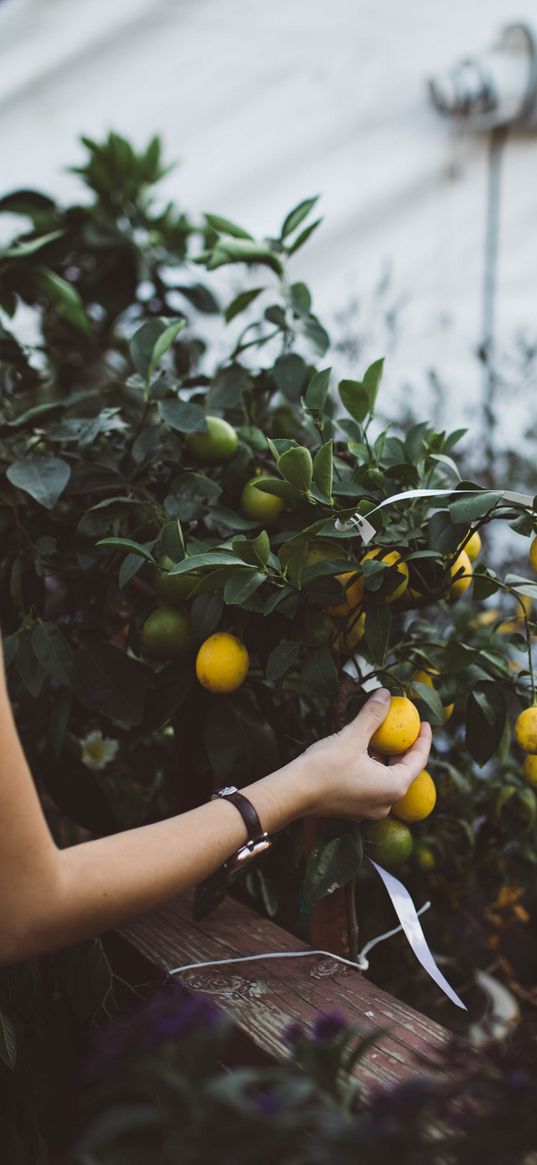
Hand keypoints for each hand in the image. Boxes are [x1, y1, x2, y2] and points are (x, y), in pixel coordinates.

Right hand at [298, 688, 431, 819]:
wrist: (292, 793)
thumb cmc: (324, 766)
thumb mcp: (352, 736)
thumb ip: (373, 715)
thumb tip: (386, 694)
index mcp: (394, 787)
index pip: (419, 760)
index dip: (423, 739)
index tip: (424, 723)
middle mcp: (386, 803)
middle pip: (404, 771)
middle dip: (403, 748)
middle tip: (403, 727)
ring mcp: (369, 810)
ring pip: (387, 779)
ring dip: (386, 758)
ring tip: (380, 737)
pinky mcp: (354, 810)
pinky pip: (372, 786)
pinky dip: (373, 769)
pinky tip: (362, 753)